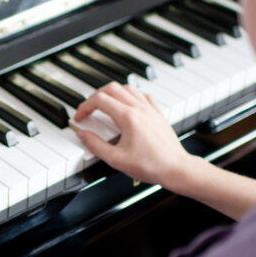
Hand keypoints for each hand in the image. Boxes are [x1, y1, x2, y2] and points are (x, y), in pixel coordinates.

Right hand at [72, 81, 190, 189]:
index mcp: (128, 117)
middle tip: (89, 110)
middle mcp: (140, 108)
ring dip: (112, 93)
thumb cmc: (150, 166)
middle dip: (95, 97)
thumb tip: (83, 135)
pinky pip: (143, 95)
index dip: (84, 107)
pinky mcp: (158, 113)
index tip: (80, 118)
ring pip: (127, 88)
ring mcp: (150, 109)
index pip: (100, 100)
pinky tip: (128, 105)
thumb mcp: (116, 160)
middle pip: (112, 88)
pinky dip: (131, 96)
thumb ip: (96, 145)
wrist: (175, 168)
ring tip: (105, 106)